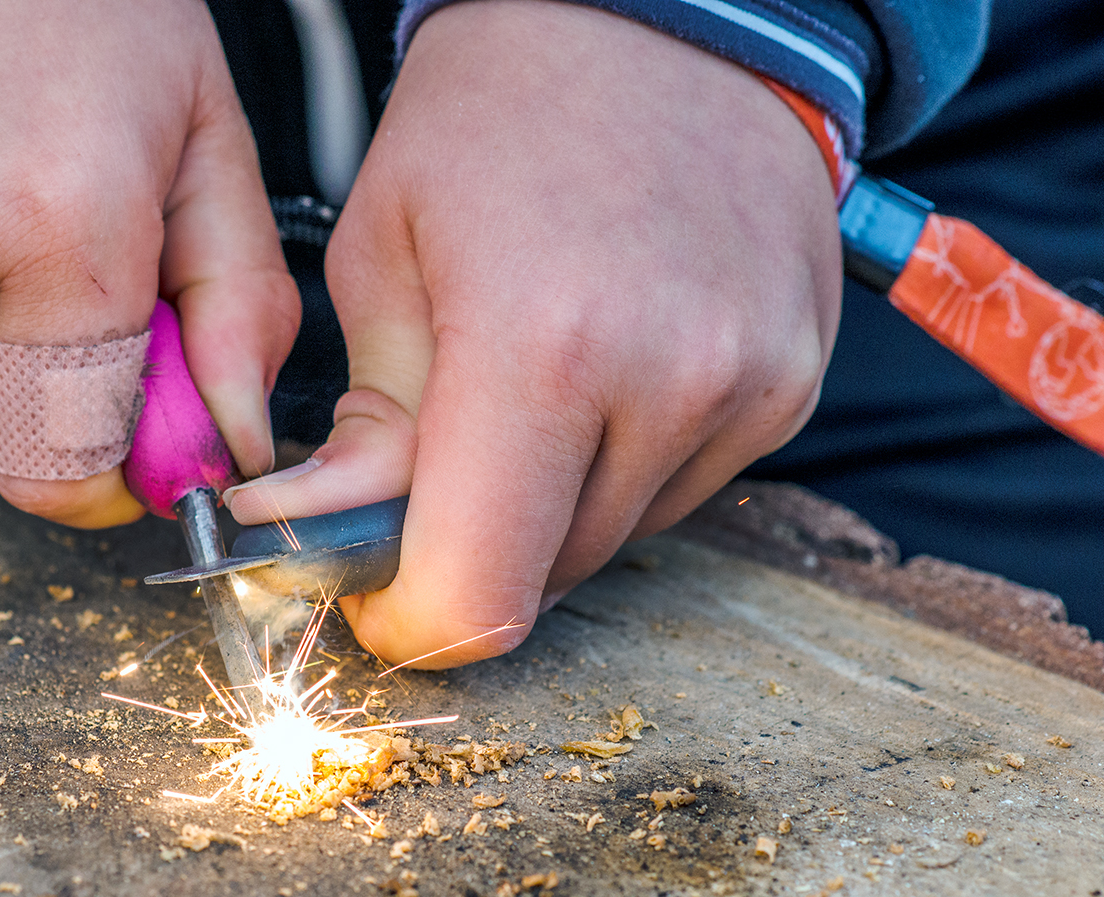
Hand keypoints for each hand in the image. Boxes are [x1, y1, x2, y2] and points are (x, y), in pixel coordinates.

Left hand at [224, 0, 841, 662]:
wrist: (665, 17)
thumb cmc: (497, 116)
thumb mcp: (381, 256)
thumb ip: (358, 432)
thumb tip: (313, 540)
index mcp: (539, 344)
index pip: (479, 596)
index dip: (413, 628)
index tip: (378, 601)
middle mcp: (667, 380)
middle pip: (544, 582)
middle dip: (470, 558)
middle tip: (428, 484)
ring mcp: (747, 388)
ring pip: (612, 545)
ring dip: (545, 515)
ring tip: (521, 399)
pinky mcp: (791, 389)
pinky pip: (678, 493)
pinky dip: (619, 471)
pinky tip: (598, 378)